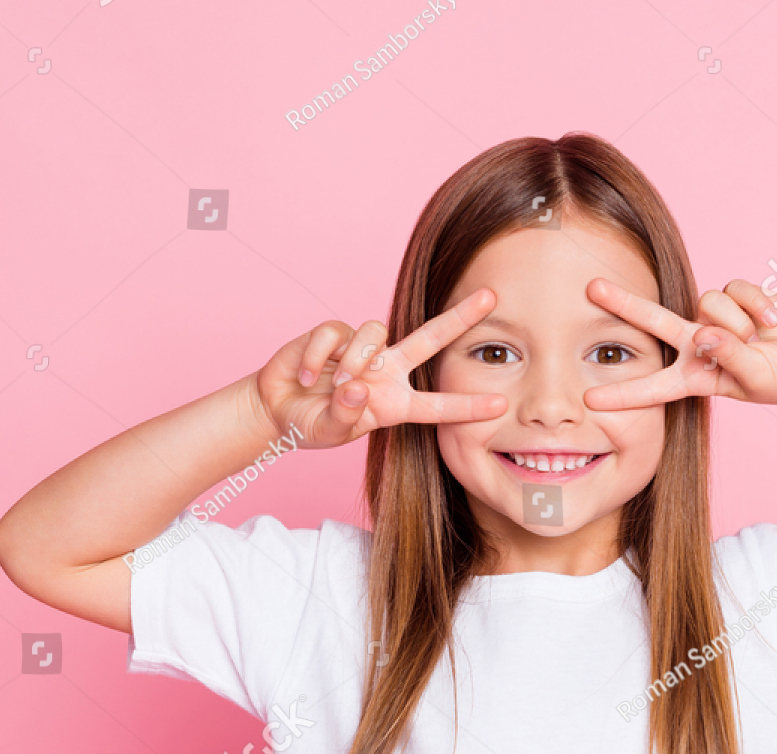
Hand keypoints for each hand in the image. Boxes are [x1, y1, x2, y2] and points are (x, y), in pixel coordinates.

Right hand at [254, 289, 507, 447]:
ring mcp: (361, 351)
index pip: (438, 405)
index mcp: (394, 403)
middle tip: (491, 297)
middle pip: (429, 338)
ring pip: (374, 333)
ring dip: (353, 360)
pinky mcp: (333, 335)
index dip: (467, 406)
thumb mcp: (330, 433)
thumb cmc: (310, 424)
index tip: (501, 405)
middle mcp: (386, 372)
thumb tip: (357, 385)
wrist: (275, 409)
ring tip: (332, 384)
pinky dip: (318, 356)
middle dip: (460, 317)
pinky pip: (335, 334)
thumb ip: (345, 415)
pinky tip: (305, 375)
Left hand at [581, 278, 776, 411]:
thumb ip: (731, 358)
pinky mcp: (737, 295)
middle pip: (654, 321)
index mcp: (695, 376)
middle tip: (591, 289)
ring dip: (739, 321)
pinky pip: (736, 290)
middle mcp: (698, 344)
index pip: (654, 386)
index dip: (624, 395)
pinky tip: (773, 319)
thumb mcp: (757, 378)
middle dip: (624, 304)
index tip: (589, 400)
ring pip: (709, 304)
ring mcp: (716, 318)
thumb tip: (706, 333)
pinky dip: (758, 304)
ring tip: (761, 337)